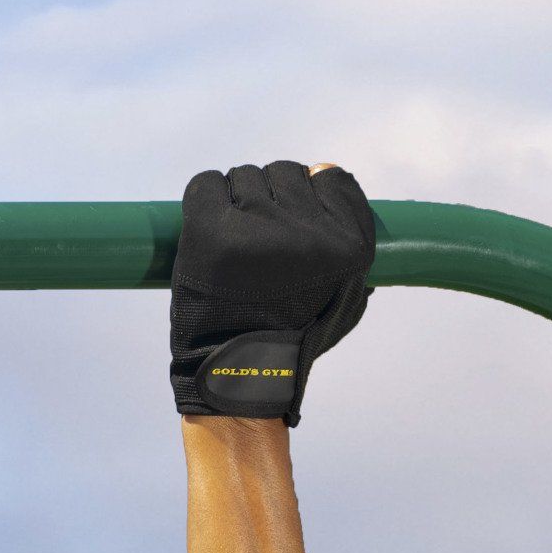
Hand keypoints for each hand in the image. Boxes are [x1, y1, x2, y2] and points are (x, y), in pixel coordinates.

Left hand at [168, 159, 374, 427]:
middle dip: (267, 197)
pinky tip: (203, 228)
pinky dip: (202, 198)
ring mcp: (259, 227)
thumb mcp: (344, 300)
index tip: (288, 218)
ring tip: (227, 241)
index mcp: (348, 243)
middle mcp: (308, 229)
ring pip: (245, 177)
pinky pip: (205, 184)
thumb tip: (329, 182)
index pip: (328, 177)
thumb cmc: (290, 344)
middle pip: (283, 173)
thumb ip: (349, 249)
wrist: (238, 379)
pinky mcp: (214, 231)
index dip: (303, 194)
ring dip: (234, 200)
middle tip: (251, 238)